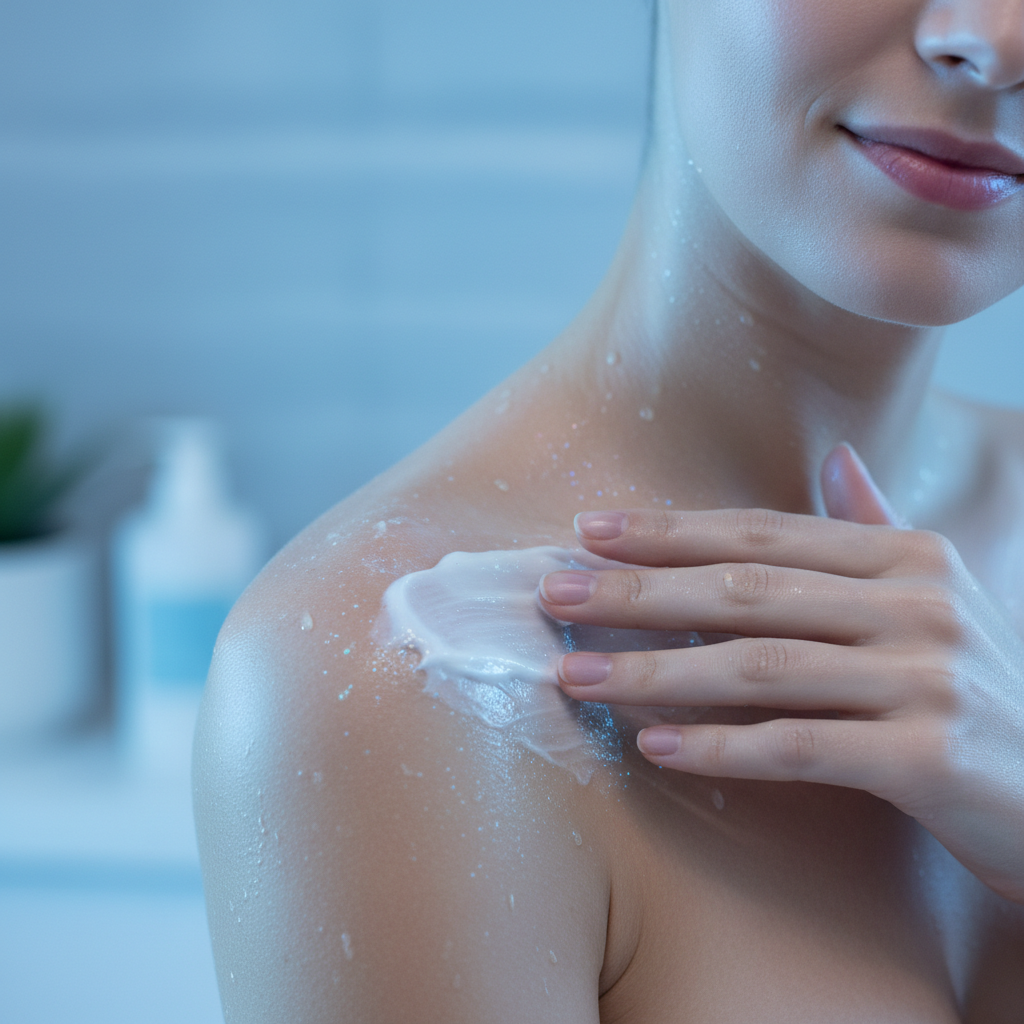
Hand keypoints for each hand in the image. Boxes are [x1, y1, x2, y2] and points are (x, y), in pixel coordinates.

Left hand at [539, 444, 1023, 902]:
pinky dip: (721, 746)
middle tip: (552, 593)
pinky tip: (653, 744)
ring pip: (759, 667)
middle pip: (746, 592)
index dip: (670, 531)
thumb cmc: (984, 689)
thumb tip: (833, 455)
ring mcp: (927, 678)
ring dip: (655, 671)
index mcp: (908, 556)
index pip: (762, 535)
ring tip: (574, 673)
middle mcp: (917, 604)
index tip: (587, 530)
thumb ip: (879, 525)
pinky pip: (800, 747)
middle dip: (638, 592)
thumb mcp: (940, 594)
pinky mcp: (931, 758)